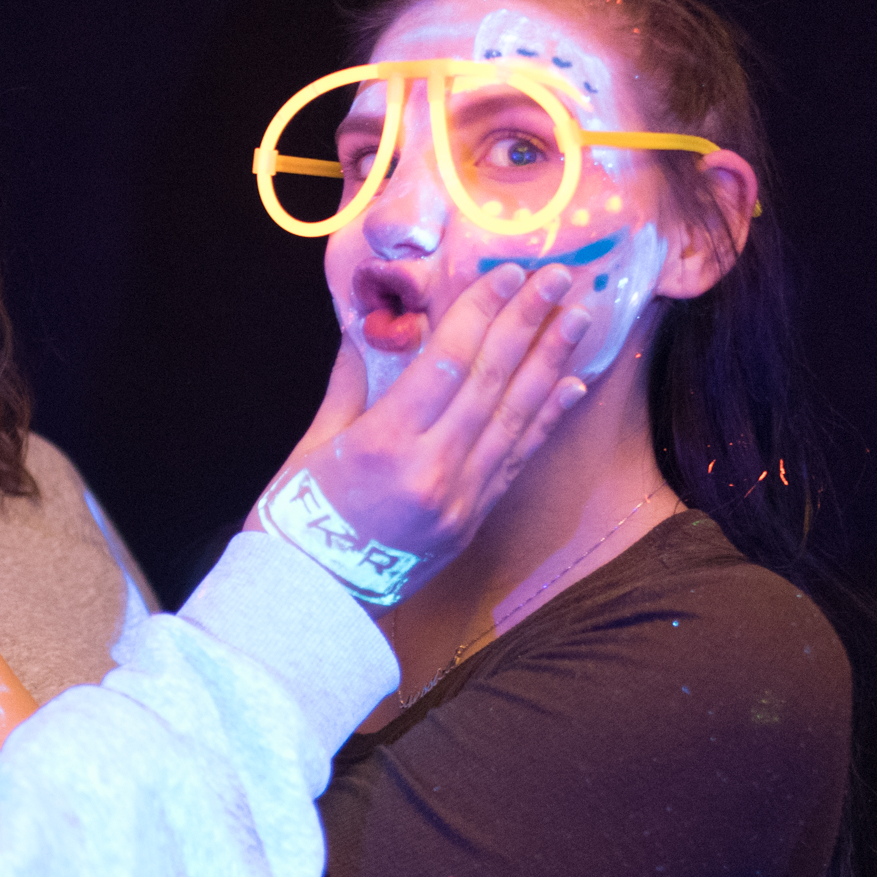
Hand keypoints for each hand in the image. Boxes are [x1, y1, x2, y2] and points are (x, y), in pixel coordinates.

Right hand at [255, 265, 590, 600]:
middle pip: (492, 382)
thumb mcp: (312, 445)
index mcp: (385, 444)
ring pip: (516, 417)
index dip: (481, 311)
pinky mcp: (473, 519)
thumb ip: (351, 385)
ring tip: (579, 318)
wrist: (311, 604)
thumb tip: (370, 328)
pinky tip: (569, 384)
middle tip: (560, 277)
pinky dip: (545, 419)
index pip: (448, 361)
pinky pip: (517, 459)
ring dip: (551, 363)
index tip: (509, 272)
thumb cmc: (297, 521)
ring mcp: (461, 498)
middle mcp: (433, 469)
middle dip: (528, 322)